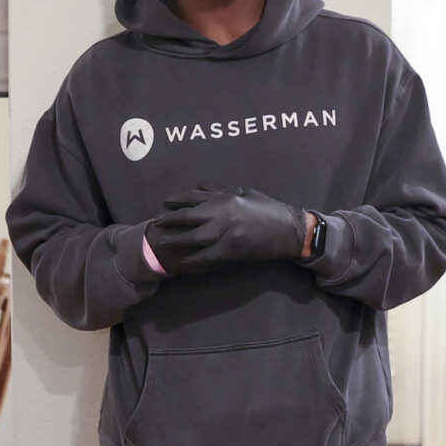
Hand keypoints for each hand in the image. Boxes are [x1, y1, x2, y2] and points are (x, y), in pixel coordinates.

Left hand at [148, 185, 308, 273]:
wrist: (289, 230)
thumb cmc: (268, 209)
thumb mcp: (245, 193)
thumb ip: (221, 189)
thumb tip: (201, 185)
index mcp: (226, 197)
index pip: (193, 196)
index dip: (176, 200)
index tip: (165, 203)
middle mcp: (223, 213)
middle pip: (188, 216)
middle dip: (170, 219)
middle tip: (157, 222)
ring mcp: (226, 232)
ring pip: (193, 237)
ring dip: (176, 239)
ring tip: (164, 240)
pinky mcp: (232, 249)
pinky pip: (207, 256)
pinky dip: (194, 258)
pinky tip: (184, 260)